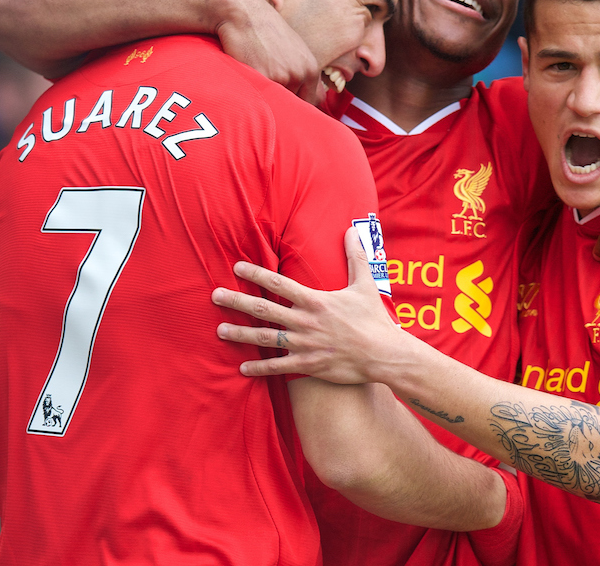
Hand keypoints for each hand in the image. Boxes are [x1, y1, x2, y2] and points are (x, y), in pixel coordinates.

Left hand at [212, 227, 401, 381]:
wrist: (384, 355)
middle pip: (264, 309)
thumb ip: (356, 257)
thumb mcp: (366, 284)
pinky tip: (241, 369)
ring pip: (265, 338)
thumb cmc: (374, 320)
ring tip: (219, 330)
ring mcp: (304, 344)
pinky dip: (259, 369)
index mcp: (316, 300)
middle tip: (215, 296)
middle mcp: (305, 322)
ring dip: (240, 334)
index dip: (256, 274)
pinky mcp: (308, 365)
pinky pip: (278, 367)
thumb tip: (353, 230)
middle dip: (237, 302)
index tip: (237, 268)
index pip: (279, 283)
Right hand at [214, 0, 321, 103]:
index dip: (298, 104)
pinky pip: (259, 96)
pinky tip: (248, 75)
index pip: (312, 102)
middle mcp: (300, 74)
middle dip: (282, 101)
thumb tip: (317, 99)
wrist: (243, 13)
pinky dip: (252, 92)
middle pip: (293, 105)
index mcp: (311, 68)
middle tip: (268, 86)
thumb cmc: (266, 31)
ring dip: (266, 96)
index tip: (288, 102)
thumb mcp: (294, 50)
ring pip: (275, 103)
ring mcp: (282, 77)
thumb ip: (303, 73)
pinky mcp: (262, 77)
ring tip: (256, 75)